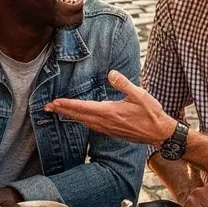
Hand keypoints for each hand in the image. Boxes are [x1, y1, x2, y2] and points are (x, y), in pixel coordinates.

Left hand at [45, 71, 174, 145]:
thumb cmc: (151, 114)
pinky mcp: (112, 132)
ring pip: (84, 122)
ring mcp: (108, 129)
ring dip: (71, 116)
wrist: (160, 133)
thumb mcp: (140, 94)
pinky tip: (80, 119)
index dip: (67, 104)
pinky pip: (92, 126)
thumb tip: (111, 73)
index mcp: (110, 112)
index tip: (54, 102)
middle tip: (47, 107)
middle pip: (79, 116)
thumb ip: (123, 83)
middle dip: (63, 111)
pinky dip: (82, 121)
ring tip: (59, 111)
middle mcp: (106, 122)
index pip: (83, 107)